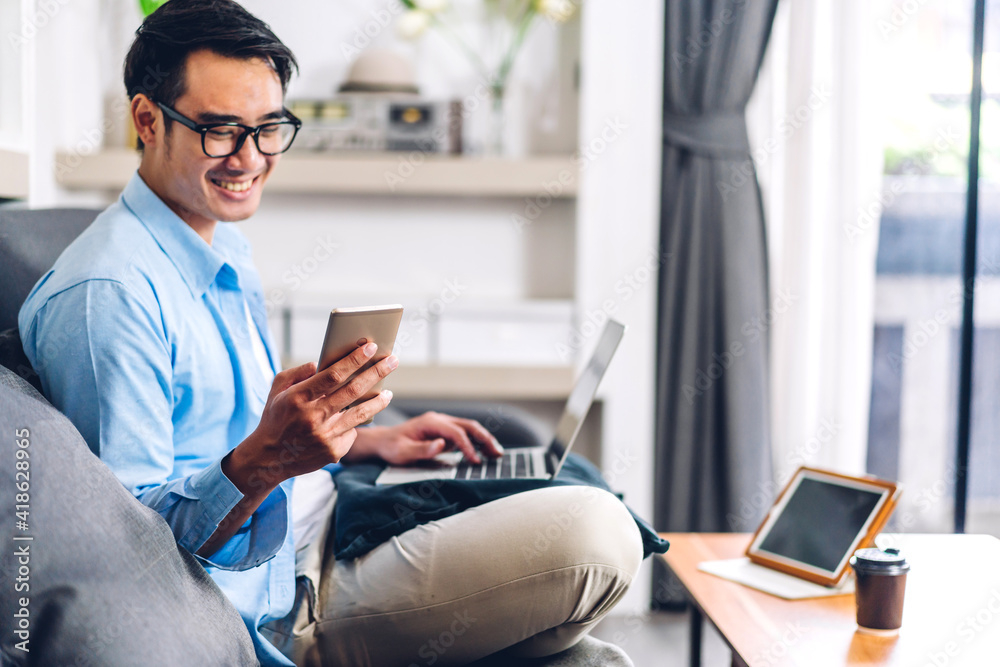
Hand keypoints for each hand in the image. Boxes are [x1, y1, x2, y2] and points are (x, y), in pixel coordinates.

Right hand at [227, 341, 396, 495]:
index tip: (371, 348)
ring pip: (360, 414)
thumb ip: (297, 372)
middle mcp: (312, 417)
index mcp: (298, 398)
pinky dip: (356, 422)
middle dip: (376, 372)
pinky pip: (352, 432)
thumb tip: (321, 364)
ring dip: (378, 401)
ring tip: (388, 392)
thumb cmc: (275, 418)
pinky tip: (360, 417)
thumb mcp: (277, 390)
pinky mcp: (333, 452)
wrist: (268, 459)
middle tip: (392, 360)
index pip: (333, 375)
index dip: (354, 360)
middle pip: (353, 391)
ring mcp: (324, 437)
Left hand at [348, 411, 503, 464]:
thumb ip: (422, 449)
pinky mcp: (443, 432)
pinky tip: (483, 453)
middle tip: (498, 454)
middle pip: (468, 426)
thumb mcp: (403, 452)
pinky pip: (463, 435)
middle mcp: (439, 420)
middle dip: (485, 439)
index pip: (456, 432)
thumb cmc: (392, 447)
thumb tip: (442, 445)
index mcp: (430, 422)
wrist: (383, 441)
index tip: (475, 461)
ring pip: (469, 429)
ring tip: (496, 454)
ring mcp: (442, 424)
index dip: (468, 447)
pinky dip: (476, 442)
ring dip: (484, 440)